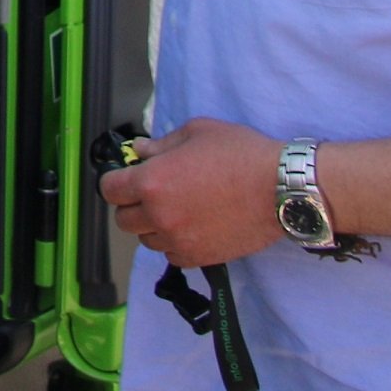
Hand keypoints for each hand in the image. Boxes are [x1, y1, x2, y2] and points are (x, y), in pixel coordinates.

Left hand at [95, 117, 284, 266]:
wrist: (281, 189)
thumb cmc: (241, 154)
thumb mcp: (197, 132)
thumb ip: (161, 144)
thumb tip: (138, 151)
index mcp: (152, 181)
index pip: (109, 190)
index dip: (116, 181)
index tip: (127, 177)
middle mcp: (159, 215)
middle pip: (123, 219)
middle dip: (132, 205)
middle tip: (153, 193)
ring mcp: (179, 239)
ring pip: (146, 239)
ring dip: (154, 225)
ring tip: (177, 209)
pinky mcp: (199, 257)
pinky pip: (171, 254)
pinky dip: (175, 242)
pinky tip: (192, 226)